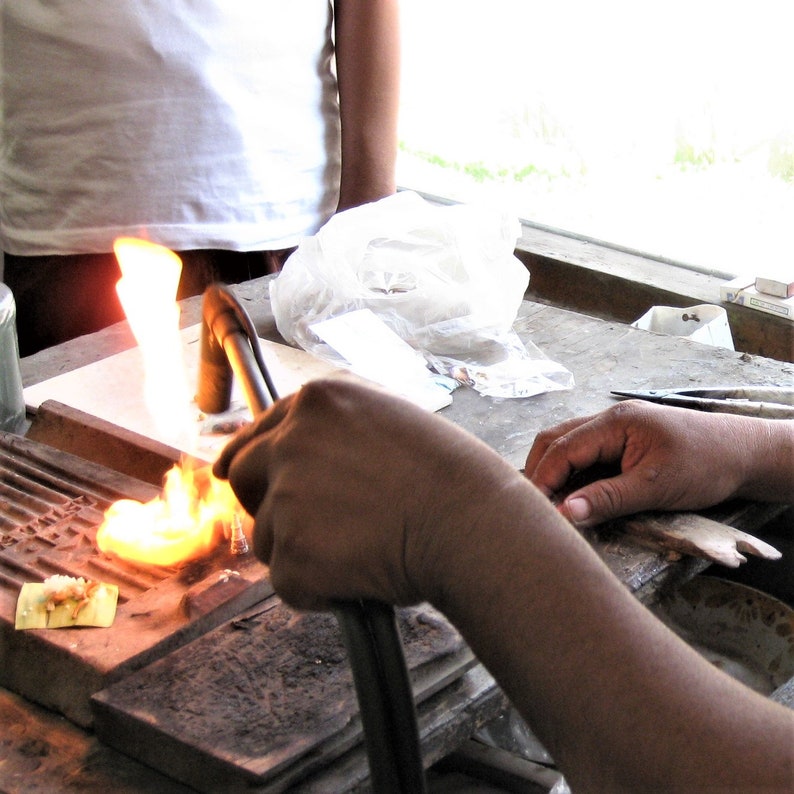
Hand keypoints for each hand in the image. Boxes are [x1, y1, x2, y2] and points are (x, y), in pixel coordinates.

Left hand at [213, 377, 516, 609]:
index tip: (233, 473)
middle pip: (245, 478)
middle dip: (267, 504)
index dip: (249, 457)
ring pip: (268, 537)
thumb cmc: (448, 477)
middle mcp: (292, 442)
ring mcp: (288, 497)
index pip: (255, 431)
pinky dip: (318, 590)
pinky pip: (288, 582)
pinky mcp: (293, 554)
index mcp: (317, 403)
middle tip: (309, 527)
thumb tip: (294, 450)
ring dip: (302, 551)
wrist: (472, 525)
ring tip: (361, 550)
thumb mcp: (388, 423)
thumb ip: (336, 430)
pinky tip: (361, 577)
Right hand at [524, 400, 753, 526]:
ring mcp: (616, 429)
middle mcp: (609, 420)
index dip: (543, 479)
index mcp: (615, 422)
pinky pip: (585, 453)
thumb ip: (608, 499)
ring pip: (567, 445)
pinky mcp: (624, 442)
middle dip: (539, 471)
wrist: (745, 453)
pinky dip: (571, 473)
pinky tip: (571, 494)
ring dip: (553, 471)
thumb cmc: (706, 464)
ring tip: (548, 503)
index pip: (562, 448)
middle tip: (534, 507)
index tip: (535, 510)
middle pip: (555, 440)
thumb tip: (565, 514)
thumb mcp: (656, 487)